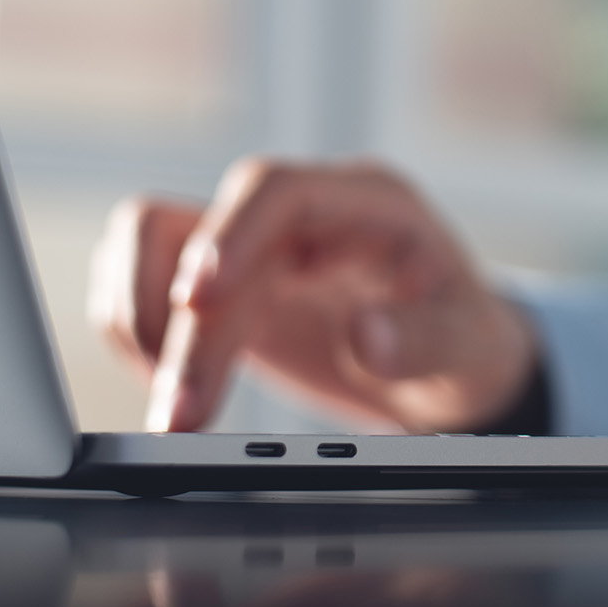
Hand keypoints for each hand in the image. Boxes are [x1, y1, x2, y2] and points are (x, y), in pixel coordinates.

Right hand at [87, 159, 538, 432]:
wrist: (451, 362)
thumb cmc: (465, 340)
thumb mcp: (468, 347)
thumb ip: (424, 341)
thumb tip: (367, 336)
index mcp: (366, 204)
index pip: (277, 190)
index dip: (230, 236)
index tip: (202, 299)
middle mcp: (301, 214)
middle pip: (204, 239)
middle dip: (185, 331)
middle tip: (182, 416)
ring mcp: (254, 244)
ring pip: (150, 244)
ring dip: (144, 322)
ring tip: (174, 406)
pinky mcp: (222, 284)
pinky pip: (144, 281)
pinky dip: (139, 331)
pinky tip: (171, 386)